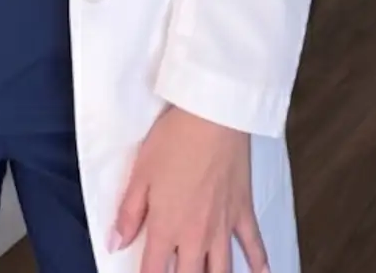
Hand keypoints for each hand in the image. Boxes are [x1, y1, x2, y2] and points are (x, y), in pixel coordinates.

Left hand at [111, 107, 268, 271]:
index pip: (153, 270)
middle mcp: (196, 235)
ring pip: (221, 271)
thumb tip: (115, 244)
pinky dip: (260, 264)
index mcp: (167, 227)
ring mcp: (223, 226)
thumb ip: (129, 213)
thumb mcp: (140, 173)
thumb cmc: (173, 140)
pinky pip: (255, 245)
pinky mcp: (244, 212)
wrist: (213, 117)